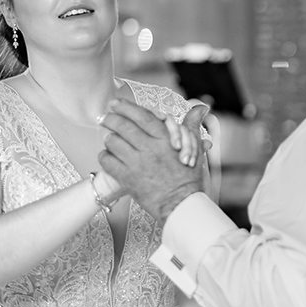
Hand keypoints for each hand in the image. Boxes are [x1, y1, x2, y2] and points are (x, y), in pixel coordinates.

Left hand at [99, 100, 210, 221]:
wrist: (181, 203)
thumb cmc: (188, 176)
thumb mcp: (193, 148)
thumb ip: (192, 125)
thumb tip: (201, 106)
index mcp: (165, 139)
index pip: (142, 116)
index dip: (126, 107)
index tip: (115, 103)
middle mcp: (149, 148)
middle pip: (123, 126)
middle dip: (110, 119)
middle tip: (104, 117)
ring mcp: (137, 164)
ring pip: (113, 142)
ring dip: (109, 138)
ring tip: (109, 138)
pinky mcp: (127, 178)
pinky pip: (108, 162)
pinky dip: (104, 156)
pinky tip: (108, 156)